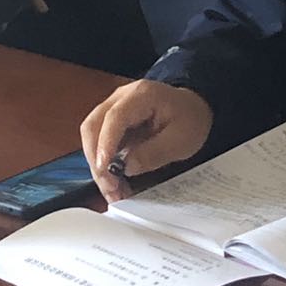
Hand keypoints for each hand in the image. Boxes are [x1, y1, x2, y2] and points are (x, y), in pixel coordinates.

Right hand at [80, 81, 213, 202]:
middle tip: (110, 189)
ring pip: (91, 135)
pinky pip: (98, 141)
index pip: (114, 117)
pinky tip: (114, 182)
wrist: (194, 108)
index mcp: (141, 94)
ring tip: (113, 191)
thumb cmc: (190, 119)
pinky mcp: (112, 121)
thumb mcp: (180, 140)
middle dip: (96, 160)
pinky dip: (102, 163)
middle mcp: (121, 97)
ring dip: (97, 165)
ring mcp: (114, 107)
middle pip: (93, 125)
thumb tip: (124, 167)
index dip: (105, 144)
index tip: (105, 170)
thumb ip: (153, 153)